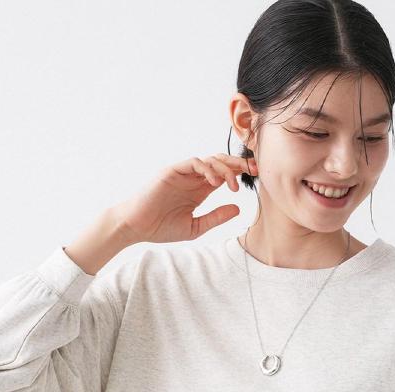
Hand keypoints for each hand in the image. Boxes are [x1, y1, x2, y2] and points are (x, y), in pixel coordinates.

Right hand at [111, 153, 257, 244]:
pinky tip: (215, 182)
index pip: (224, 176)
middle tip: (254, 169)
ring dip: (225, 169)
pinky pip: (194, 162)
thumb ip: (216, 217)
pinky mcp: (172, 171)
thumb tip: (238, 208)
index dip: (240, 173)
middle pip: (221, 163)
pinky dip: (207, 168)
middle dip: (239, 164)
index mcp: (199, 190)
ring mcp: (183, 174)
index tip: (257, 175)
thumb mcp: (195, 227)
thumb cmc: (161, 228)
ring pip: (210, 160)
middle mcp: (193, 179)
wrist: (136, 226)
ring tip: (232, 184)